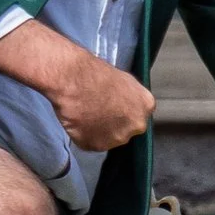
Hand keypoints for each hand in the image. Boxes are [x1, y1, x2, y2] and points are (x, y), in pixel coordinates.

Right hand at [0, 17, 153, 152]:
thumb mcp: (113, 76)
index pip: (137, 116)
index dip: (118, 113)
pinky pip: (89, 145)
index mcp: (146, 102)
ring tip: (78, 111)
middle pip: (124, 132)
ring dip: (93, 131)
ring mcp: (120, 134)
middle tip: (89, 110)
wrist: (68, 74)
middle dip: (108, 124)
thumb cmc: (85, 68)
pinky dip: (80, 136)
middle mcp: (139, 121)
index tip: (106, 108)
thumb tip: (119, 97)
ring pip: (106, 140)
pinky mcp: (99, 142)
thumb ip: (119, 92)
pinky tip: (72, 118)